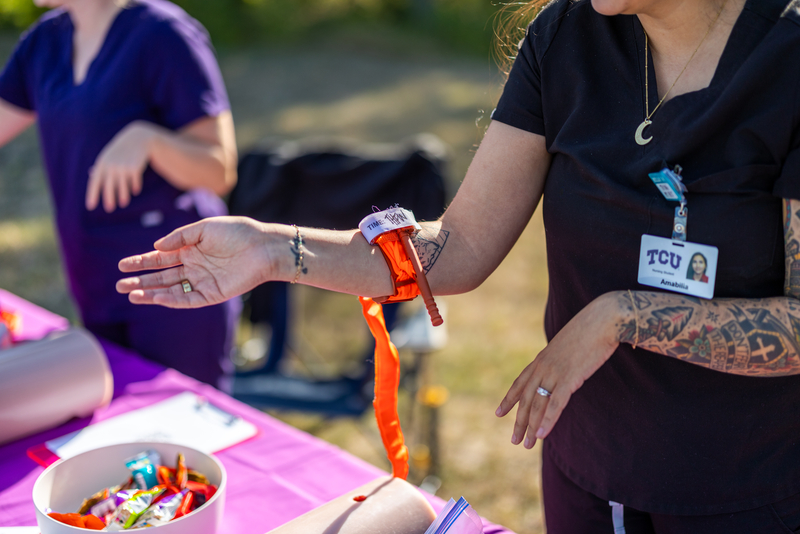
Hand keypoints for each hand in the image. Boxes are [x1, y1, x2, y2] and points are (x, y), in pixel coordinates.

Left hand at [86, 121, 157, 212]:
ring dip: (123, 195)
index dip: (92, 194)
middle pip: (108, 185)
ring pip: (122, 184)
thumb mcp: (108, 156)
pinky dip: (135, 186)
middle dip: (109, 197)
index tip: (90, 206)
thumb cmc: (120, 149)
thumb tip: (91, 174)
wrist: (137, 138)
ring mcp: (124, 166)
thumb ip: (100, 166)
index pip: (95, 181)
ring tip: (123, 203)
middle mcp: (111, 166)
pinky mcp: (135, 167)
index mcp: (102, 163)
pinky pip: (134, 179)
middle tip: (109, 208)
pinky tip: (135, 191)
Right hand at [116, 216, 281, 307]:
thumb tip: (155, 247)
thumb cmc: (237, 232)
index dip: (141, 262)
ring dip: (151, 293)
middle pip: (161, 277)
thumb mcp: (204, 228)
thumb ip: (179, 237)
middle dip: (140, 281)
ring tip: (131, 294)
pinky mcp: (213, 294)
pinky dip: (173, 300)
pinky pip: (189, 299)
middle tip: (119, 285)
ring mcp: (202, 282)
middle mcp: (194, 267)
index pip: (159, 258)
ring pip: (171, 290)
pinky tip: (157, 297)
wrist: (263, 247)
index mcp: (190, 250)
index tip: (122, 266)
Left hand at [495, 292, 623, 448]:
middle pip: (525, 399)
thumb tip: (563, 367)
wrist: (603, 319)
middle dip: (519, 421)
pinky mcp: (569, 378)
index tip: (499, 413)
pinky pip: (555, 404)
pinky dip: (547, 421)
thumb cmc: (590, 331)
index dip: (509, 399)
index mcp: (542, 359)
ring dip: (531, 427)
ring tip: (526, 445)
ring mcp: (554, 373)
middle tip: (513, 440)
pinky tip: (541, 435)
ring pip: (537, 405)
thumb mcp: (569, 346)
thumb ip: (561, 359)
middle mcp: (543, 367)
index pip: (520, 383)